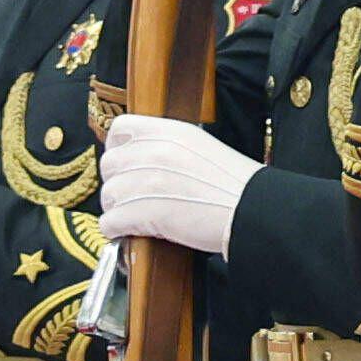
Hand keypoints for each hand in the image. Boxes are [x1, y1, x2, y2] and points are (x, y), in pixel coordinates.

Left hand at [96, 114, 256, 256]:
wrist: (253, 210)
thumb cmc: (234, 186)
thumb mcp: (201, 147)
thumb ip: (168, 147)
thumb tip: (141, 159)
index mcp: (169, 132)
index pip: (120, 128)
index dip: (117, 147)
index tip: (123, 163)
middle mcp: (153, 152)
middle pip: (109, 164)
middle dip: (117, 182)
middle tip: (133, 196)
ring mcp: (145, 181)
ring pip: (108, 195)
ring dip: (118, 208)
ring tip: (137, 217)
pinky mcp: (142, 211)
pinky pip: (109, 222)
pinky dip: (116, 230)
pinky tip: (130, 232)